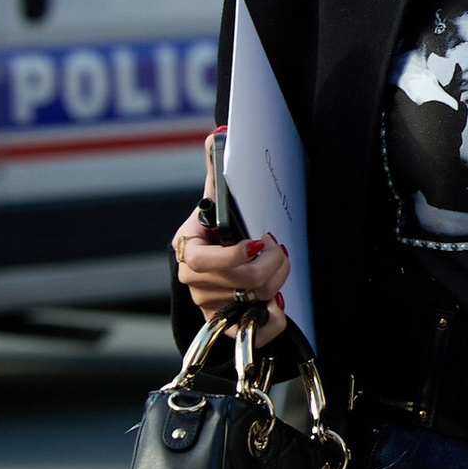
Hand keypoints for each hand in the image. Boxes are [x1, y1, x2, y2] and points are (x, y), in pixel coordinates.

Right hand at [171, 140, 288, 338]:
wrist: (220, 266)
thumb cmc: (219, 230)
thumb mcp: (215, 201)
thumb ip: (217, 171)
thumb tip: (217, 136)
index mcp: (187, 249)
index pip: (206, 261)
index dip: (237, 256)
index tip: (260, 241)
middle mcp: (193, 281)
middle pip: (241, 281)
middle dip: (272, 264)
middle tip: (280, 249)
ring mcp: (208, 305)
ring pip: (254, 301)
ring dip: (277, 282)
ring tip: (279, 267)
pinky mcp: (224, 326)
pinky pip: (252, 332)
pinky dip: (272, 321)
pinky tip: (277, 305)